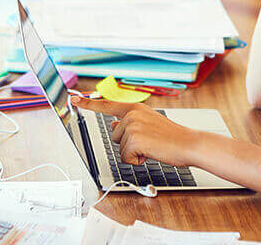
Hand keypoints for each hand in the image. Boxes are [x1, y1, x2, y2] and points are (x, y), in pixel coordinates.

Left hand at [71, 96, 197, 166]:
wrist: (188, 143)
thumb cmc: (171, 137)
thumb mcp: (148, 124)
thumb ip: (130, 123)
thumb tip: (113, 124)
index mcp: (135, 108)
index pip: (107, 106)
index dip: (88, 104)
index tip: (73, 100)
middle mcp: (131, 114)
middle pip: (114, 135)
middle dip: (128, 143)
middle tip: (149, 142)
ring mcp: (132, 126)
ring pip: (120, 147)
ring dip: (134, 152)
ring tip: (152, 147)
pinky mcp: (134, 139)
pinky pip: (126, 157)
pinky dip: (137, 160)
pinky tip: (150, 153)